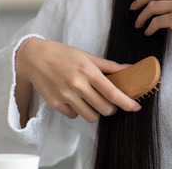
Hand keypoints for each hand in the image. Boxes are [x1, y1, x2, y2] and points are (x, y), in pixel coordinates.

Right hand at [15, 38, 140, 123]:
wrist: (35, 57)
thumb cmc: (63, 55)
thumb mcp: (87, 57)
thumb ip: (109, 66)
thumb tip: (130, 69)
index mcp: (88, 72)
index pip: (113, 92)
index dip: (127, 102)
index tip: (136, 107)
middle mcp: (77, 85)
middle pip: (105, 108)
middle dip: (111, 108)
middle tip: (109, 101)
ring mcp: (65, 96)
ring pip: (91, 116)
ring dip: (96, 111)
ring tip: (92, 100)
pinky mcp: (55, 104)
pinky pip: (74, 116)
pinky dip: (79, 111)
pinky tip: (76, 100)